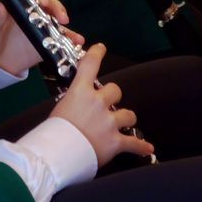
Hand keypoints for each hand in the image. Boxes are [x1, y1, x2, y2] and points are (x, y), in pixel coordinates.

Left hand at [0, 0, 69, 75]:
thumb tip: (0, 6)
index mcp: (18, 6)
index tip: (42, 1)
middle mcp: (32, 14)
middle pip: (48, 5)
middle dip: (56, 8)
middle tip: (60, 16)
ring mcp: (40, 28)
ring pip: (56, 22)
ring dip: (66, 25)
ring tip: (71, 31)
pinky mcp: (45, 44)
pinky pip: (60, 40)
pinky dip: (70, 40)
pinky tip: (78, 42)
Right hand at [51, 44, 153, 166]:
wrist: (58, 153)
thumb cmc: (53, 131)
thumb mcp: (59, 108)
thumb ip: (73, 102)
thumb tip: (77, 107)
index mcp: (80, 92)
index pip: (89, 65)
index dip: (96, 53)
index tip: (101, 48)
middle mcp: (97, 103)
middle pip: (115, 90)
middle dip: (112, 97)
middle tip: (105, 105)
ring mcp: (108, 122)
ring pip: (128, 115)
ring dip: (125, 119)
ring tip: (121, 124)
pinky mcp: (115, 141)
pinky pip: (133, 143)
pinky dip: (141, 147)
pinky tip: (148, 148)